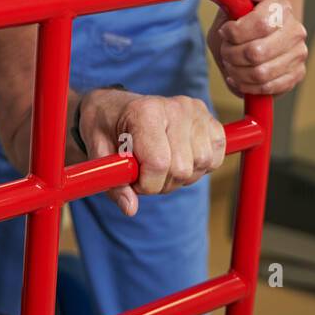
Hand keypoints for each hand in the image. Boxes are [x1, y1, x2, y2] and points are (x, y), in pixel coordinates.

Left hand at [78, 87, 225, 216]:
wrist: (115, 106)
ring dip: (182, 176)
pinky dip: (200, 166)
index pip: (158, 163)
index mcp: (145, 112)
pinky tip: (181, 158)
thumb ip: (114, 182)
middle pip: (182, 168)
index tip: (133, 178)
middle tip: (145, 172)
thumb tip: (130, 208)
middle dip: (162, 183)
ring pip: (202, 164)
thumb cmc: (105, 127)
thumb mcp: (98, 154)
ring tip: (163, 164)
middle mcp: (176, 107)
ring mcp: (196, 112)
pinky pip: (216, 156)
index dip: (146, 184)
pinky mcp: (210, 120)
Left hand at [208, 0, 307, 97]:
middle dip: (232, 54)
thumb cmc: (239, 18)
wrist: (249, 36)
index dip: (235, 32)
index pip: (261, 24)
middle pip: (257, 52)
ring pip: (260, 74)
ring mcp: (298, 54)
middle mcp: (295, 30)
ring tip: (231, 64)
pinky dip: (247, 86)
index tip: (225, 31)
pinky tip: (238, 78)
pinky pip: (268, 88)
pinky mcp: (297, 74)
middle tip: (226, 51)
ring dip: (237, 72)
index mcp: (281, 7)